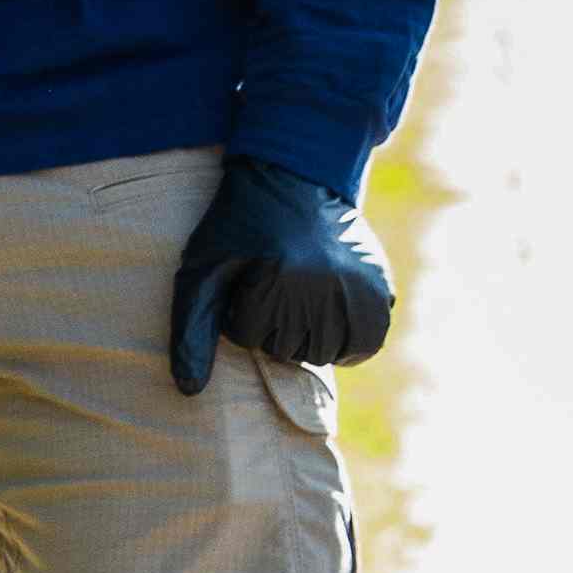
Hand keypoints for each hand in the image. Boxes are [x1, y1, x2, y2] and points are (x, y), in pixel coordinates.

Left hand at [168, 156, 395, 392]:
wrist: (293, 180)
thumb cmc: (238, 229)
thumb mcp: (201, 272)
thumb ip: (191, 330)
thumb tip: (191, 391)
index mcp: (279, 277)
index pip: (251, 337)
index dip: (239, 314)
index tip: (243, 281)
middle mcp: (325, 284)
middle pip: (290, 350)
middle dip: (273, 328)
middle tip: (273, 285)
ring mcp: (359, 286)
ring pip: (324, 352)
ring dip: (307, 336)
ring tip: (298, 297)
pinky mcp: (382, 286)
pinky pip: (366, 344)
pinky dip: (348, 344)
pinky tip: (329, 320)